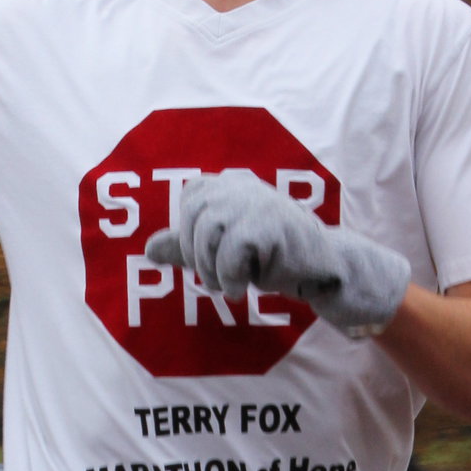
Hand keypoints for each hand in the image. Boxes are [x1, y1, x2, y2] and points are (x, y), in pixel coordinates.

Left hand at [146, 172, 409, 339]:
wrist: (322, 268)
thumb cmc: (273, 257)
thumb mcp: (222, 251)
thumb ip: (187, 248)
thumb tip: (148, 249)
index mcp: (229, 185)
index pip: (190, 199)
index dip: (191, 234)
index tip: (212, 255)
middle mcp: (240, 186)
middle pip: (193, 218)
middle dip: (199, 257)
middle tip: (220, 277)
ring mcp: (254, 202)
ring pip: (208, 236)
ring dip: (215, 270)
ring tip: (233, 282)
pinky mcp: (265, 225)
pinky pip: (230, 253)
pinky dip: (232, 277)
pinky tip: (246, 285)